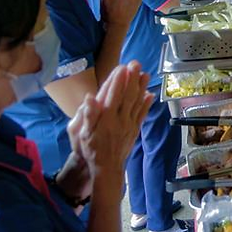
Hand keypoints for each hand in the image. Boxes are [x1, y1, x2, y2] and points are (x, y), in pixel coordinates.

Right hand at [77, 63, 151, 182]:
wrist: (105, 167)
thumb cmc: (90, 149)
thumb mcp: (81, 133)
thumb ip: (87, 114)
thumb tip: (90, 97)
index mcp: (106, 118)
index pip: (112, 95)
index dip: (117, 80)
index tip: (121, 67)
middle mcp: (119, 119)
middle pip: (127, 95)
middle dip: (132, 78)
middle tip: (136, 63)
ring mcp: (129, 124)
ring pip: (136, 102)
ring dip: (141, 87)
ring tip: (145, 73)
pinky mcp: (134, 129)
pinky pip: (142, 114)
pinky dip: (147, 104)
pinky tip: (150, 94)